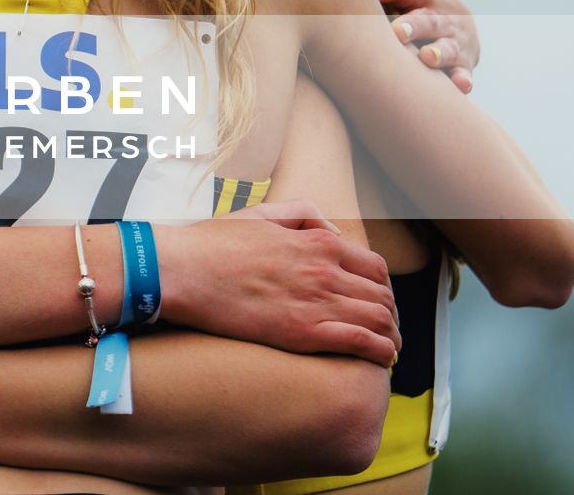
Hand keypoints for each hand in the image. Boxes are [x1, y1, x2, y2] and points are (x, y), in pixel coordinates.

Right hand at [161, 200, 400, 366]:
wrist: (181, 270)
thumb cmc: (212, 244)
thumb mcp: (259, 215)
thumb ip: (301, 213)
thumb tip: (332, 229)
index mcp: (316, 242)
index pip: (375, 267)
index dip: (384, 288)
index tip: (379, 301)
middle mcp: (324, 270)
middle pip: (382, 296)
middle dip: (391, 315)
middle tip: (387, 329)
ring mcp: (315, 301)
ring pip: (378, 320)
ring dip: (391, 336)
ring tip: (388, 349)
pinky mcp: (302, 331)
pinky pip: (359, 342)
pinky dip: (378, 352)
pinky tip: (379, 359)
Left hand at [335, 0, 478, 92]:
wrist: (460, 26)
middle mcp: (438, 12)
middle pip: (426, 16)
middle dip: (412, 23)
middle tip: (396, 31)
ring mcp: (453, 38)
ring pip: (447, 45)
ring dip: (438, 51)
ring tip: (427, 57)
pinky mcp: (463, 63)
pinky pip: (464, 73)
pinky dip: (462, 80)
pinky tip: (460, 88)